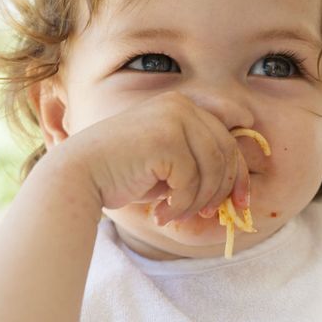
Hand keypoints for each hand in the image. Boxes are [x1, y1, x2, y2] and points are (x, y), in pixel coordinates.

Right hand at [57, 91, 249, 224]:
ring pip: (212, 169)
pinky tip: (161, 213)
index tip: (242, 203)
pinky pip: (192, 180)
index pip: (228, 139)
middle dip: (221, 191)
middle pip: (226, 154)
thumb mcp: (170, 163)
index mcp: (184, 106)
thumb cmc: (123, 173)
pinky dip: (181, 205)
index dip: (240, 173)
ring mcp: (175, 118)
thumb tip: (240, 187)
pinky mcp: (167, 137)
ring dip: (197, 201)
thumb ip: (200, 163)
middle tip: (207, 216)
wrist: (79, 175)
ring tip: (176, 215)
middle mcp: (182, 105)